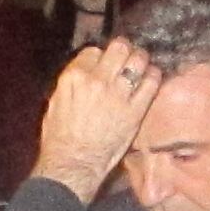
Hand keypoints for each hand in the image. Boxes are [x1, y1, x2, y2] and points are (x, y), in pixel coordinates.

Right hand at [31, 40, 161, 202]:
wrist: (73, 163)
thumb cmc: (59, 137)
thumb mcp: (56, 102)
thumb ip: (72, 83)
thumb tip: (85, 73)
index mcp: (74, 77)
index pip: (94, 51)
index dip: (100, 56)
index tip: (104, 64)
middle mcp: (97, 80)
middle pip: (119, 47)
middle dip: (124, 49)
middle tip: (127, 56)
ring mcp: (118, 94)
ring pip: (138, 60)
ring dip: (141, 60)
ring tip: (141, 64)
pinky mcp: (135, 110)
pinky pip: (151, 83)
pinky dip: (153, 76)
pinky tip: (151, 78)